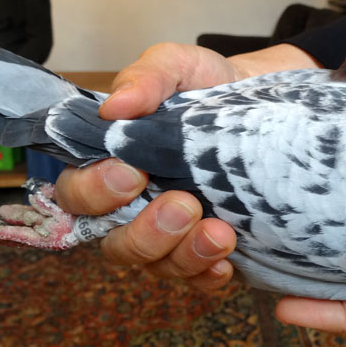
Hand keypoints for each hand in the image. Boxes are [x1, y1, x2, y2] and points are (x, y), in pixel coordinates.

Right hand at [54, 41, 318, 288]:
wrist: (267, 102)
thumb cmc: (208, 86)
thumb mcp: (178, 66)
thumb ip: (145, 77)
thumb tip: (114, 107)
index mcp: (114, 165)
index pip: (78, 194)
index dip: (96, 192)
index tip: (132, 171)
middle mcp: (135, 208)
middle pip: (114, 243)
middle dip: (145, 232)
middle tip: (184, 204)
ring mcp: (171, 235)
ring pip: (157, 266)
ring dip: (184, 255)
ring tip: (220, 232)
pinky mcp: (206, 251)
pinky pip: (198, 280)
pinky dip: (208, 275)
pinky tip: (226, 263)